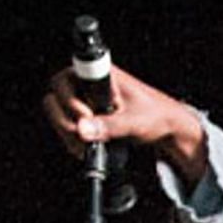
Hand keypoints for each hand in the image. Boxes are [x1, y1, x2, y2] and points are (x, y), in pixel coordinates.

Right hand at [42, 63, 207, 181]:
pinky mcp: (88, 117)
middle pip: (55, 96)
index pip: (64, 79)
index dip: (68, 100)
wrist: (166, 127)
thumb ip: (109, 126)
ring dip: (68, 133)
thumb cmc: (155, 115)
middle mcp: (88, 84)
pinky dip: (74, 140)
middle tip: (84, 135)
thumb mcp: (134, 122)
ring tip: (87, 146)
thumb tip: (83, 129)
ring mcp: (86, 101)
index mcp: (99, 74)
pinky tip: (87, 148)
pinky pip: (69, 126)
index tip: (86, 116)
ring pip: (59, 113)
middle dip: (64, 120)